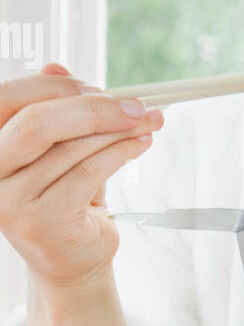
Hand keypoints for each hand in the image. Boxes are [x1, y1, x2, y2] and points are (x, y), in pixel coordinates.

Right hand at [0, 62, 163, 289]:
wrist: (72, 258)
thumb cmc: (64, 197)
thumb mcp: (57, 148)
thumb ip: (54, 110)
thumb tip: (55, 66)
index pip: (7, 99)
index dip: (52, 86)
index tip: (93, 86)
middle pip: (35, 122)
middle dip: (92, 107)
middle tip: (133, 104)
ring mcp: (10, 202)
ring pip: (71, 148)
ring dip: (119, 129)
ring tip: (147, 121)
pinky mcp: (42, 223)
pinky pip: (88, 173)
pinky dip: (121, 152)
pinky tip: (140, 144)